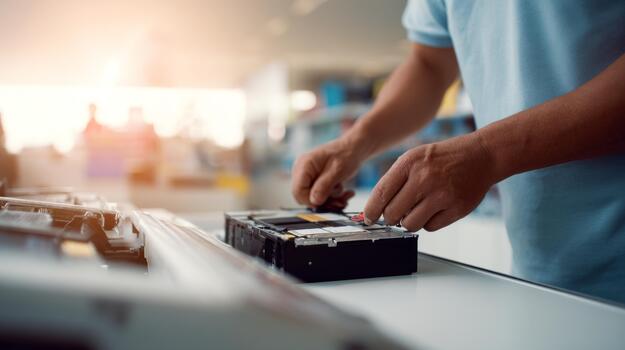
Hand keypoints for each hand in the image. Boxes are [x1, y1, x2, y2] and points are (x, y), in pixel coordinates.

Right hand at [291, 138, 365, 208]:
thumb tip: (314, 201)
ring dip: (331, 200)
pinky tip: (345, 193)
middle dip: (324, 201)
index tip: (327, 203)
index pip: (298, 191)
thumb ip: (324, 186)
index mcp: (304, 165)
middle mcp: (301, 170)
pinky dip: (332, 197)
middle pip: (304, 196)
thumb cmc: (346, 155)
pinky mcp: (312, 180)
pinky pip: (318, 195)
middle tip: (341, 201)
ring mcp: (306, 176)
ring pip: (313, 197)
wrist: (353, 149)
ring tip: (346, 194)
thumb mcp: (337, 171)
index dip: (311, 200)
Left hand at [363, 133, 495, 230]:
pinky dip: (429, 222)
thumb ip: (395, 180)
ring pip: (410, 224)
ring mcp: (441, 195)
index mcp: (410, 164)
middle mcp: (424, 178)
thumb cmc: (443, 159)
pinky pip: (430, 227)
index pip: (381, 194)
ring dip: (410, 222)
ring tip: (418, 209)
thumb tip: (377, 209)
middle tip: (396, 214)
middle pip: (392, 214)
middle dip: (391, 218)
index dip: (371, 211)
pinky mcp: (457, 208)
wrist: (481, 155)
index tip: (369, 218)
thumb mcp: (415, 158)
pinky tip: (436, 208)